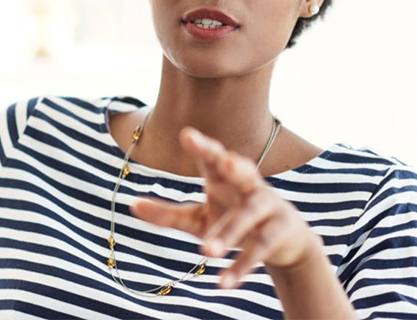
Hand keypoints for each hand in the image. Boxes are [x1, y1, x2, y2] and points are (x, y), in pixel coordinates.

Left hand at [130, 127, 323, 288]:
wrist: (284, 240)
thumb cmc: (231, 217)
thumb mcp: (198, 218)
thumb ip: (167, 213)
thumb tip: (132, 204)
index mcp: (224, 177)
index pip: (213, 157)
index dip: (202, 146)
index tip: (187, 134)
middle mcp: (248, 185)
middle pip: (243, 170)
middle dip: (235, 165)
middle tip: (224, 161)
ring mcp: (267, 206)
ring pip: (249, 215)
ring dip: (230, 232)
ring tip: (206, 250)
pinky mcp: (280, 231)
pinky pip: (261, 247)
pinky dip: (242, 265)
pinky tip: (224, 283)